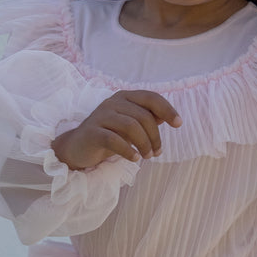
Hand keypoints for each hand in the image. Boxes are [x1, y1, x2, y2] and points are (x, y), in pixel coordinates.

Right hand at [52, 90, 180, 169]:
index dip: (167, 109)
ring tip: (147, 156)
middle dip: (155, 136)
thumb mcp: (130, 125)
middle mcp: (112, 102)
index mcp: (125, 97)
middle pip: (143, 116)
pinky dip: (128, 150)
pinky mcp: (92, 132)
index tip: (178, 124)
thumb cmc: (109, 135)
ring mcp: (101, 116)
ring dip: (144, 144)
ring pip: (131, 126)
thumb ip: (147, 118)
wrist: (78, 147)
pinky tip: (134, 159)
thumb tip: (169, 117)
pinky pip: (114, 140)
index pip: (151, 97)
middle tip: (156, 153)